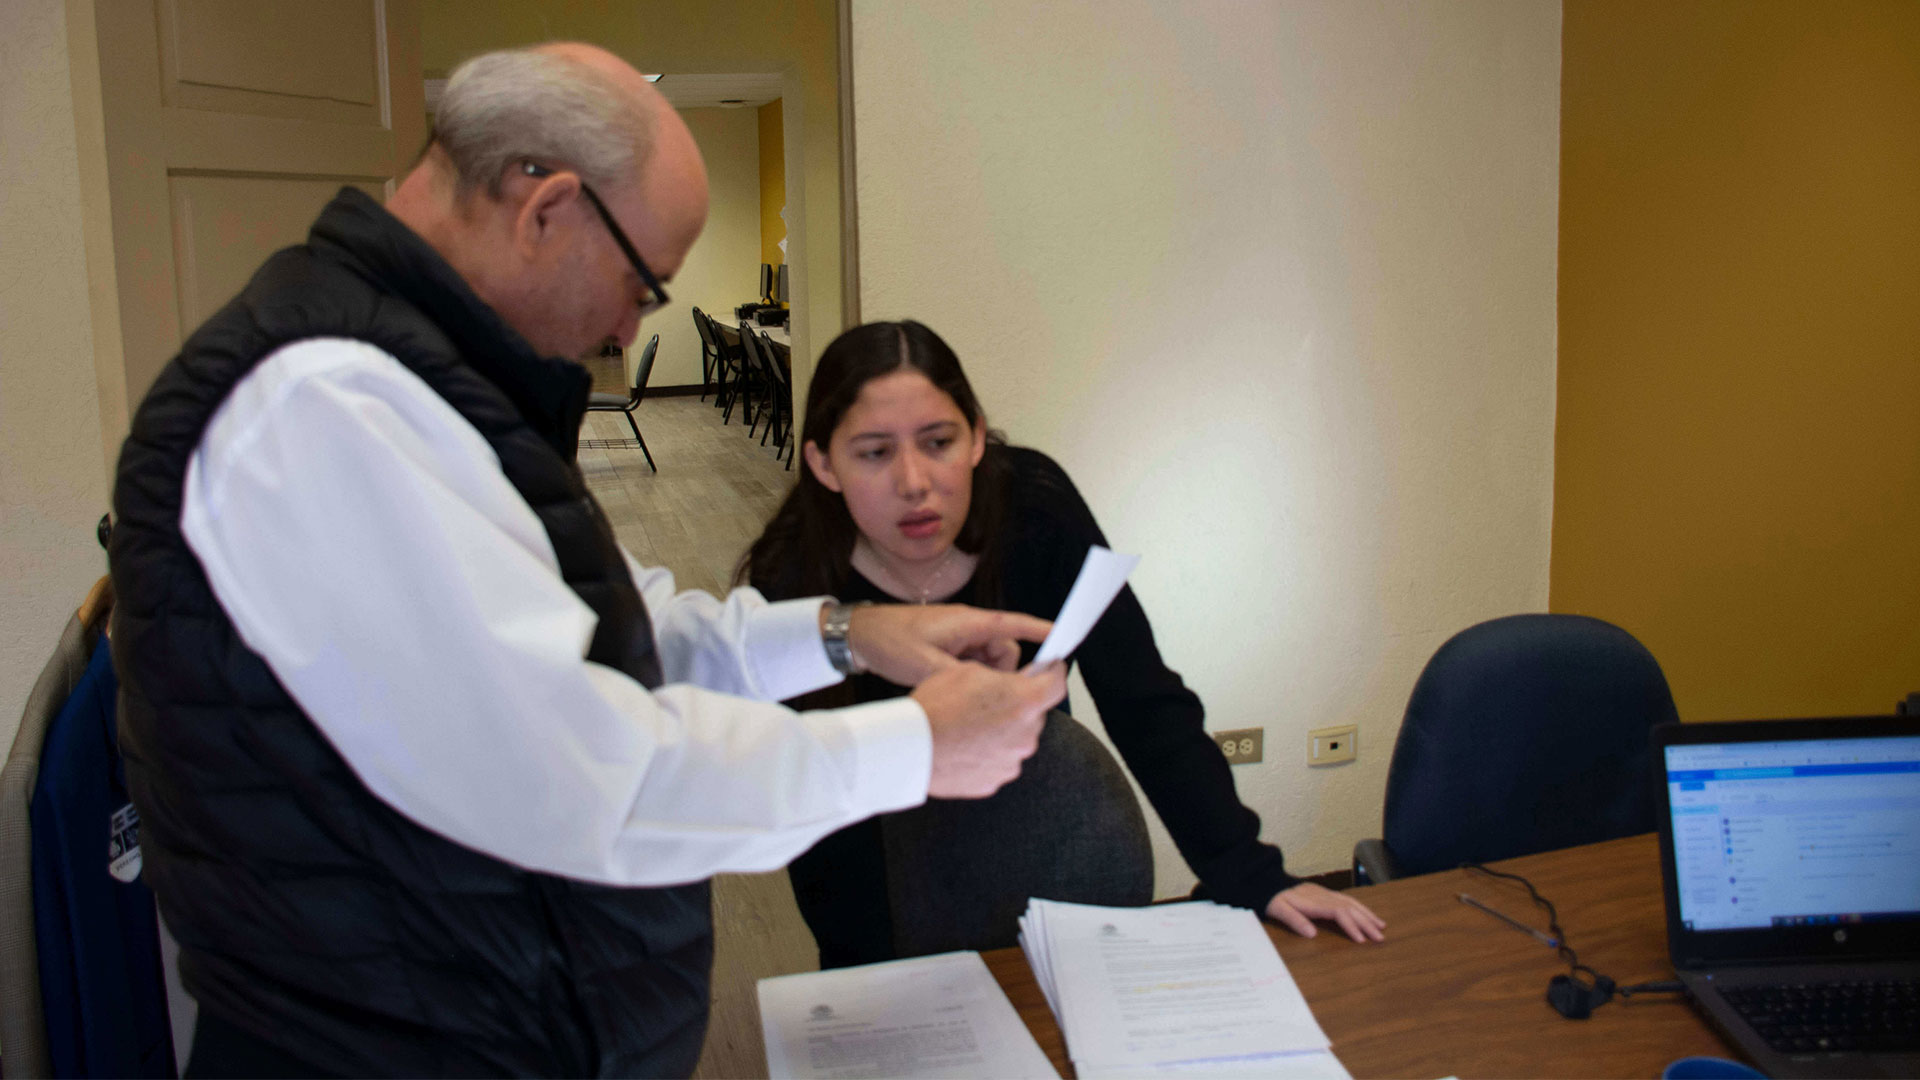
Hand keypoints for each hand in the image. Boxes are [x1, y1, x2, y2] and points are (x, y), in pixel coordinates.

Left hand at [843, 603, 1051, 685]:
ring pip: (990, 663)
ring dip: (981, 678)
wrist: (860, 636)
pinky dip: (969, 678)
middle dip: (999, 674)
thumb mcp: (925, 665)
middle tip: (975, 689)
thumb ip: (961, 677)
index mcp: (969, 623)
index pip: (1016, 625)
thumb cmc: (890, 641)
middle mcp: (969, 628)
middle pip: (1006, 653)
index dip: (1042, 633)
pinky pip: (974, 666)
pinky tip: (948, 687)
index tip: (1066, 642)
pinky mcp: (951, 649)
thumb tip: (988, 691)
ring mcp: (960, 638)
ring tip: (953, 687)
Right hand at [912, 661, 1066, 797]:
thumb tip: (1013, 682)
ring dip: (1001, 732)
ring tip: (969, 726)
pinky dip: (987, 754)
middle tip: (989, 702)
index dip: (1054, 674)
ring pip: (1015, 740)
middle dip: (1017, 706)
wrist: (910, 748)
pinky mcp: (995, 781)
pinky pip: (998, 762)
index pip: (1058, 685)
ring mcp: (1011, 762)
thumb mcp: (968, 672)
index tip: (1051, 670)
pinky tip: (964, 746)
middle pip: (1033, 715)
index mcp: (1023, 702)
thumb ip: (1002, 677)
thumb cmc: (934, 709)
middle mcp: (1025, 735)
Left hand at [1265, 883, 1386, 942]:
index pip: (1339, 913)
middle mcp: (1324, 896)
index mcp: (1314, 901)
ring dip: (1367, 914)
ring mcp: (1326, 893)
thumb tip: (1313, 934)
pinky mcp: (1326, 893)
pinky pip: (1347, 900)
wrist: (1269, 882)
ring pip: (1351, 902)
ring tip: (1381, 926)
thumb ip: (1294, 920)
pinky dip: (1360, 907)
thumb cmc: (1273, 898)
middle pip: (1350, 908)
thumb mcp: (1278, 910)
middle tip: (1380, 938)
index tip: (1362, 940)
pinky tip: (1367, 914)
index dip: (1351, 926)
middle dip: (1366, 923)